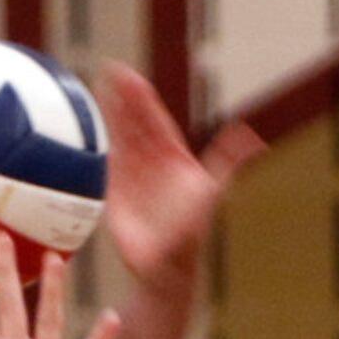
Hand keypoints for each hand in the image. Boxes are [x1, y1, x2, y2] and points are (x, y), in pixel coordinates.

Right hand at [97, 62, 263, 286]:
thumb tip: (253, 138)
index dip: (142, 97)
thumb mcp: (211, 191)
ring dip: (108, 117)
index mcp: (172, 157)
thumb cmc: (191, 233)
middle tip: (109, 71)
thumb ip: (227, 161)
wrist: (167, 268)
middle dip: (123, 98)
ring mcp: (132, 177)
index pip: (155, 118)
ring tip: (95, 89)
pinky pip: (104, 166)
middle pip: (135, 122)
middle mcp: (151, 163)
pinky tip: (85, 132)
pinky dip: (95, 149)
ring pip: (119, 139)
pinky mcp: (114, 195)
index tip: (128, 76)